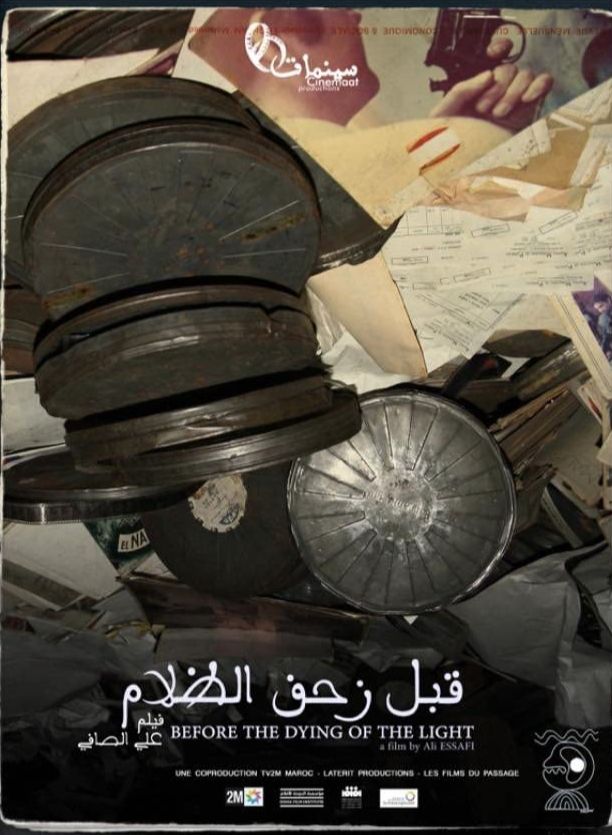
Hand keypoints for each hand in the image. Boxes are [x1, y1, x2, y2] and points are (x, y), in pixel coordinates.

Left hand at [429, 36, 552, 127]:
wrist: (461, 163)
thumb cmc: (449, 139)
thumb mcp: (446, 112)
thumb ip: (462, 89)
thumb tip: (489, 74)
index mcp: (478, 83)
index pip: (495, 53)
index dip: (499, 46)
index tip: (494, 53)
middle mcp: (498, 87)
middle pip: (510, 68)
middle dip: (498, 87)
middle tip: (484, 109)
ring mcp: (516, 97)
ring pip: (526, 75)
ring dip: (512, 92)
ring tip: (498, 114)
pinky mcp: (530, 108)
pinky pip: (544, 84)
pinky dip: (539, 86)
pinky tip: (527, 98)